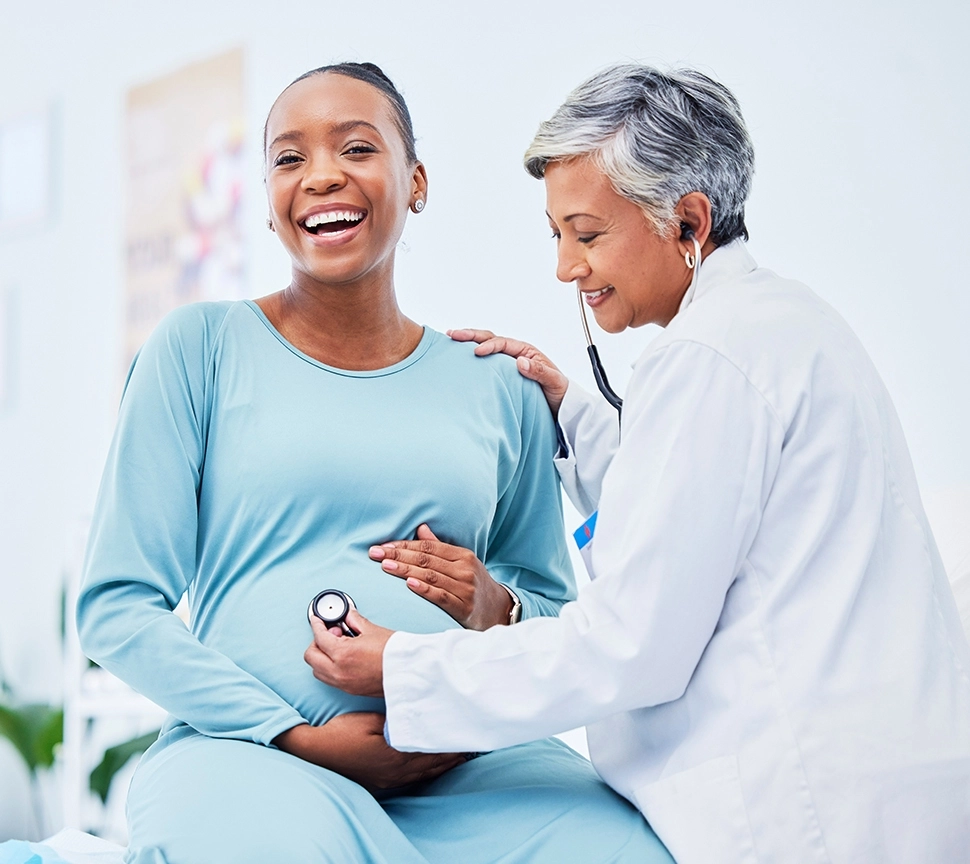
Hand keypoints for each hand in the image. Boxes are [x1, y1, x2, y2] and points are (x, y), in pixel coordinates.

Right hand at [272, 713, 465, 790]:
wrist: (317, 752)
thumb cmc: (342, 732)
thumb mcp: (370, 720)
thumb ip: (395, 722)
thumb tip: (415, 720)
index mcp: (396, 754)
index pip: (431, 748)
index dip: (449, 742)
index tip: (465, 734)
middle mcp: (396, 771)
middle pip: (431, 764)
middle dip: (451, 755)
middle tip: (470, 747)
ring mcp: (388, 779)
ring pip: (423, 773)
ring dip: (441, 765)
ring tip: (458, 758)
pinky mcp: (380, 781)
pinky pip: (411, 779)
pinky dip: (426, 773)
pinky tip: (430, 770)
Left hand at [305, 611, 390, 697]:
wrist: (409, 672)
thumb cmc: (394, 653)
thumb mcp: (372, 630)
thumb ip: (354, 621)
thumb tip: (348, 616)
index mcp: (342, 654)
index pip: (319, 637)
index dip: (317, 625)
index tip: (317, 620)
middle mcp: (338, 671)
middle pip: (311, 656)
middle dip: (316, 642)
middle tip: (332, 633)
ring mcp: (343, 683)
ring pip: (317, 671)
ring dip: (321, 657)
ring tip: (338, 646)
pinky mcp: (349, 690)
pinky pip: (329, 679)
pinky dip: (329, 668)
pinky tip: (343, 658)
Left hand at [370, 524, 512, 629]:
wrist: (497, 610)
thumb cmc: (473, 584)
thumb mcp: (461, 563)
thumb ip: (440, 546)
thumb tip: (420, 527)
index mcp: (463, 555)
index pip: (428, 547)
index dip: (404, 545)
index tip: (382, 546)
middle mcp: (465, 569)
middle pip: (426, 560)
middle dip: (398, 555)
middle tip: (375, 553)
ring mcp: (465, 588)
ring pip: (430, 576)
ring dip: (405, 570)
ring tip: (385, 566)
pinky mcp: (463, 607)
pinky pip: (440, 596)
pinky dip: (424, 589)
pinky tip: (408, 584)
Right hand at [448, 329, 568, 417]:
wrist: (561, 405)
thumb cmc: (558, 392)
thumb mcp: (553, 382)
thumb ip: (538, 372)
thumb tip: (520, 361)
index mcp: (526, 351)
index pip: (503, 343)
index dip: (489, 346)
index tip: (476, 353)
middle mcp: (515, 353)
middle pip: (490, 339)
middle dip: (471, 335)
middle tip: (452, 334)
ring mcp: (507, 363)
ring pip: (485, 346)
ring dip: (468, 342)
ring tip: (450, 338)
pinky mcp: (503, 373)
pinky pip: (485, 362)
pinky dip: (471, 355)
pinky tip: (458, 356)